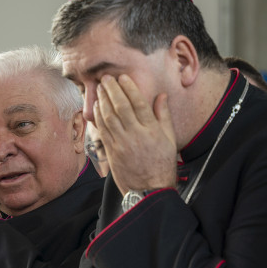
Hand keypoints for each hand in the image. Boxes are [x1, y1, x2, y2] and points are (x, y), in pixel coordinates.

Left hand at [93, 74, 177, 194]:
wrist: (149, 190)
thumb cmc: (162, 164)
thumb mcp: (170, 139)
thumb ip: (164, 116)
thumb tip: (161, 95)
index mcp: (152, 131)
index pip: (139, 104)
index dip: (129, 88)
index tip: (122, 77)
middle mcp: (136, 135)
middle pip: (121, 107)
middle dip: (112, 90)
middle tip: (106, 78)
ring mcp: (122, 144)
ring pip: (109, 117)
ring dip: (103, 101)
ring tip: (100, 88)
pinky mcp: (112, 152)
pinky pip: (103, 131)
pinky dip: (98, 117)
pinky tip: (96, 107)